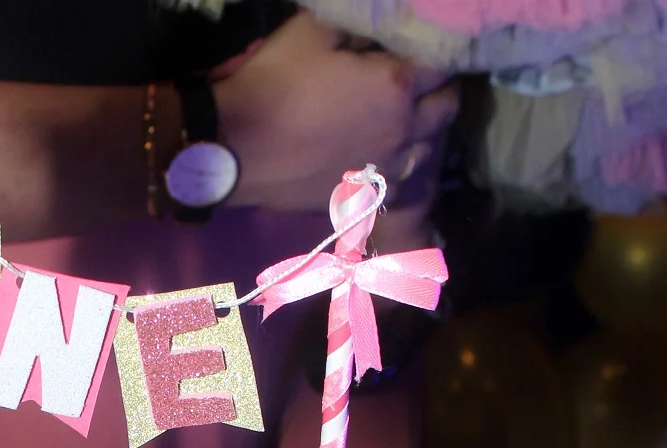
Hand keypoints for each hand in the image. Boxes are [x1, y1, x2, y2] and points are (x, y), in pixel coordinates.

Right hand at [216, 14, 457, 229]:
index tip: (422, 42)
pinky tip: (383, 154)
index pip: (442, 61)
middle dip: (439, 88)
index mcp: (396, 86)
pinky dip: (400, 165)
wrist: (236, 148)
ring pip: (428, 150)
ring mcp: (383, 170)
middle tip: (420, 77)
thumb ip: (357, 20)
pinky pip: (398, 182)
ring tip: (406, 118)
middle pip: (446, 108)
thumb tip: (378, 16)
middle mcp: (402, 132)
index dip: (437, 47)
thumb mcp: (313, 29)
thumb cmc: (275, 83)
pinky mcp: (362, 195)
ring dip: (424, 130)